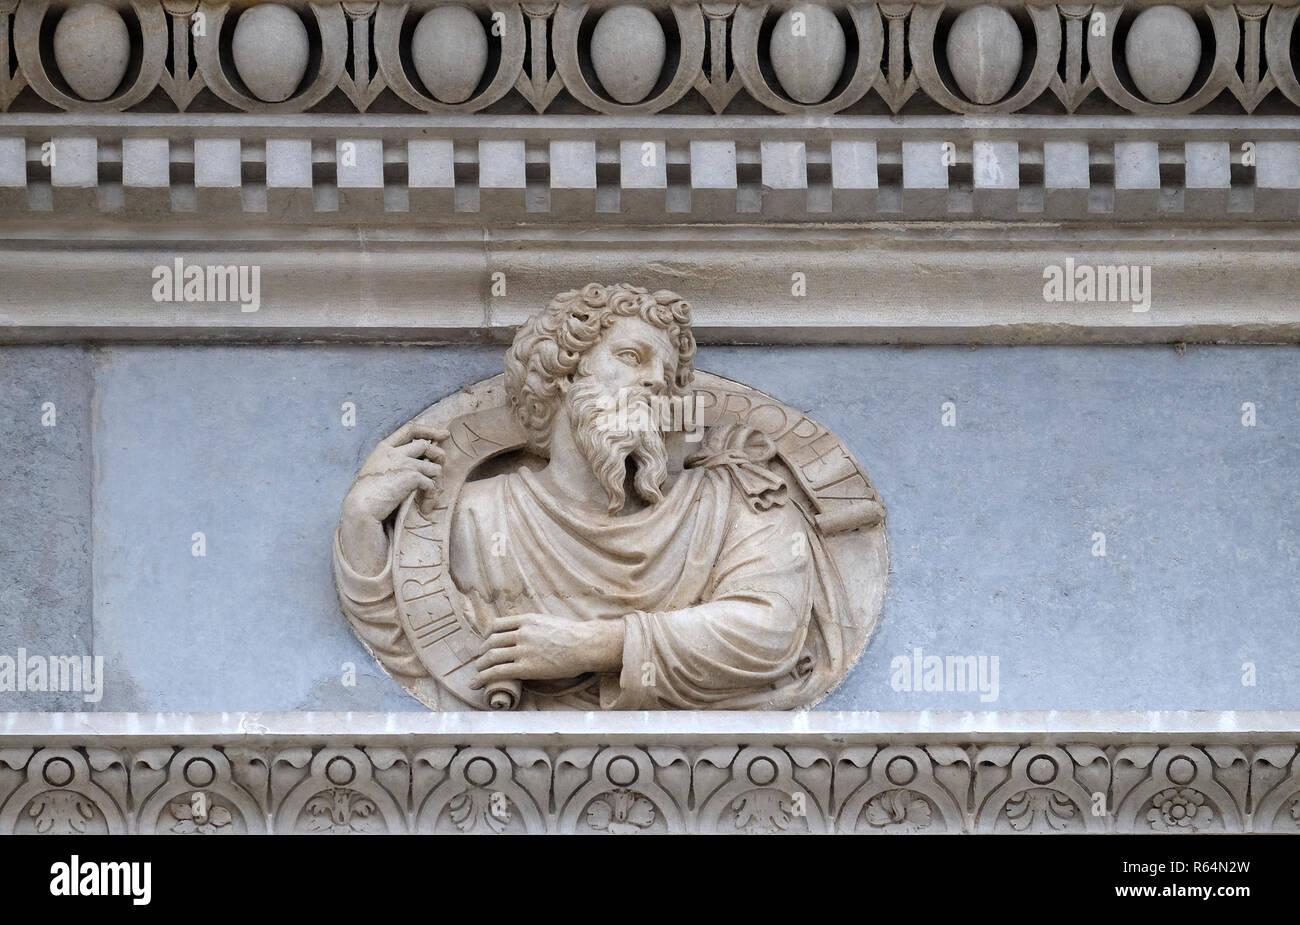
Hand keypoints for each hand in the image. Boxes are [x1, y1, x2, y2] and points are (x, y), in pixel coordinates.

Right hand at [344, 422, 448, 523]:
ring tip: (430, 495)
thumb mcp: (375, 469)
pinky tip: (426, 506)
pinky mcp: (412, 476)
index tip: (443, 434)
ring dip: (436, 481)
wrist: (361, 507)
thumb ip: (390, 461)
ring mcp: (404, 463)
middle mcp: (395, 452)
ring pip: (434, 467)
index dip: (429, 430)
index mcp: (384, 448)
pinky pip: (432, 484)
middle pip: (426, 445)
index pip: (410, 429)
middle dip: (438, 455)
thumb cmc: (366, 494)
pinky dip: (431, 496)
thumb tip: (414, 461)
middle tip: (441, 466)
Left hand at [470, 613, 624, 688]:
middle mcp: (522, 633)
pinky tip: (475, 684)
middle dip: (482, 652)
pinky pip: (497, 672)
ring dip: (480, 666)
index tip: (486, 643)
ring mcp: (523, 650)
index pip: (497, 625)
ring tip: (477, 673)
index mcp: (527, 620)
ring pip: (491, 657)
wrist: (586, 645)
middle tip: (481, 660)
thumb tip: (528, 634)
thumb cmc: (574, 635)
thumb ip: (534, 627)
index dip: (487, 636)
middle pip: (491, 642)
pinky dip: (482, 678)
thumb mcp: (549, 622)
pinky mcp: (526, 667)